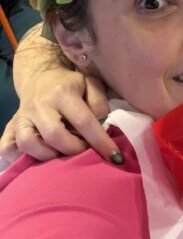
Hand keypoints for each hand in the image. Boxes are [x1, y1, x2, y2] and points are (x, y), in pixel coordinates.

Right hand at [0, 70, 116, 161]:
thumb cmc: (70, 86)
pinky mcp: (10, 127)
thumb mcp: (90, 84)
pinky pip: (7, 148)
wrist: (40, 78)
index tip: (115, 157)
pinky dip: (19, 158)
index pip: (83, 121)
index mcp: (61, 93)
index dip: (100, 141)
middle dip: (73, 150)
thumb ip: (99, 103)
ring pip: (28, 143)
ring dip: (48, 155)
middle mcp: (39, 105)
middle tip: (84, 151)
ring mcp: (21, 117)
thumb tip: (103, 126)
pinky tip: (35, 160)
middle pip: (54, 135)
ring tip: (61, 155)